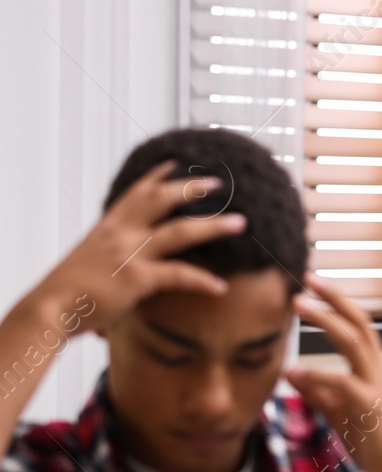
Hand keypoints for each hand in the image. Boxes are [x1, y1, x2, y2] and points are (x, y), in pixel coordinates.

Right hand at [27, 161, 240, 330]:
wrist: (50, 308)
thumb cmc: (70, 291)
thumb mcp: (90, 261)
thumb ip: (112, 255)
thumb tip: (124, 262)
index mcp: (108, 227)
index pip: (135, 193)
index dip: (156, 177)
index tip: (174, 163)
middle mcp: (120, 233)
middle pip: (161, 200)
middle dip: (192, 188)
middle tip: (218, 182)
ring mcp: (129, 253)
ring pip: (181, 232)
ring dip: (214, 226)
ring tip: (240, 223)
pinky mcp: (138, 278)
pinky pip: (179, 275)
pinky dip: (203, 281)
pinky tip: (220, 287)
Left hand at [283, 276, 381, 471]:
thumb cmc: (374, 441)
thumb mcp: (340, 411)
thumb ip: (318, 391)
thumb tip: (291, 372)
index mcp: (374, 369)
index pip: (359, 326)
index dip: (337, 302)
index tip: (313, 285)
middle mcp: (378, 371)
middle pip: (360, 323)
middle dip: (334, 298)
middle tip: (306, 280)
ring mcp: (377, 386)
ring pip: (355, 342)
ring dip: (326, 320)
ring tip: (299, 304)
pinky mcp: (370, 407)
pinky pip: (342, 383)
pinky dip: (317, 374)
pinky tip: (293, 370)